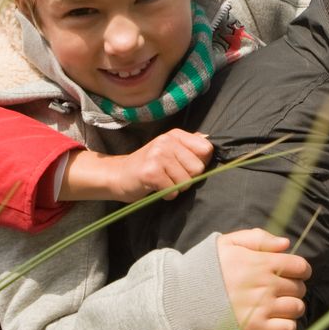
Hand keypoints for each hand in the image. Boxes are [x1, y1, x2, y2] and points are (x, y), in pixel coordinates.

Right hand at [64, 130, 213, 202]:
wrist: (118, 175)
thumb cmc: (148, 166)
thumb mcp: (169, 150)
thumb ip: (189, 145)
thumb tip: (210, 139)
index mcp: (175, 135)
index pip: (206, 149)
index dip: (200, 163)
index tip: (185, 166)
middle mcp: (166, 141)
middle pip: (198, 168)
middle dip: (187, 178)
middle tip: (170, 175)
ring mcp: (158, 155)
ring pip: (186, 181)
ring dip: (176, 187)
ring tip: (162, 181)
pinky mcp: (150, 172)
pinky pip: (172, 191)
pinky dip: (166, 194)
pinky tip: (156, 187)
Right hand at [216, 228, 309, 329]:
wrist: (184, 298)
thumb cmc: (206, 268)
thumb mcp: (227, 243)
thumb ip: (258, 238)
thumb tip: (286, 244)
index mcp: (261, 262)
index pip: (300, 266)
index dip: (301, 270)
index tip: (294, 274)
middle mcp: (266, 285)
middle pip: (299, 288)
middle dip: (294, 288)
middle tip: (280, 290)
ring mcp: (263, 308)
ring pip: (297, 308)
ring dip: (292, 307)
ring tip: (279, 306)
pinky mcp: (257, 328)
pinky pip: (288, 328)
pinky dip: (287, 325)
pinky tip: (275, 320)